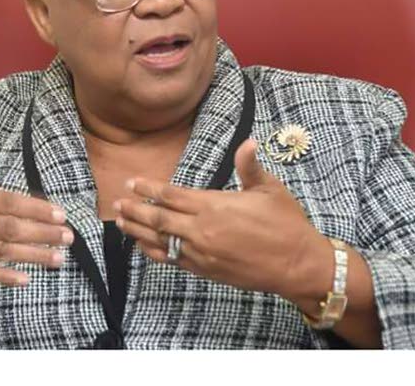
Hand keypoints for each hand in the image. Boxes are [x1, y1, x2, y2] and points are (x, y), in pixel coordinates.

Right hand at [0, 106, 72, 286]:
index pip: (5, 202)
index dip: (34, 209)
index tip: (59, 213)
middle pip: (8, 229)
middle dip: (42, 234)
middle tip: (68, 237)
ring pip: (0, 252)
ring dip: (32, 256)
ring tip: (58, 258)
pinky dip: (3, 276)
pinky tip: (25, 279)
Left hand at [113, 138, 329, 300]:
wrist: (298, 265)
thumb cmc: (286, 224)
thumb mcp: (270, 190)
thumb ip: (250, 167)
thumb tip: (247, 143)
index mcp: (215, 206)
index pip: (172, 195)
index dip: (149, 188)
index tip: (132, 182)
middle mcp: (203, 230)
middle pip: (159, 218)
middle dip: (135, 209)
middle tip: (117, 203)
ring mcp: (202, 253)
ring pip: (161, 240)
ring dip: (138, 230)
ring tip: (120, 222)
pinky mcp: (206, 271)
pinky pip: (172, 260)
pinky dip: (154, 251)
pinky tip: (143, 245)